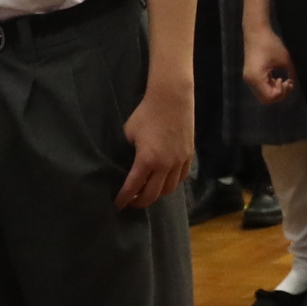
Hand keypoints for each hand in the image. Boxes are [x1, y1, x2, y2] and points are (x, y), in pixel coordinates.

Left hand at [121, 75, 193, 210]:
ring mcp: (179, 161)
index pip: (133, 188)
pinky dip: (171, 185)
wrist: (171, 99)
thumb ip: (126, 153)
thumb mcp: (128, 134)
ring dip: (156, 195)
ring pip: (169, 190)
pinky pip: (181, 178)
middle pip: (152, 195)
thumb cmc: (146, 114)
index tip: (117, 205)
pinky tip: (164, 183)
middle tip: (130, 202)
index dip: (123, 199)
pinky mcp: (189, 156)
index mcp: (147, 160)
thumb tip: (121, 167)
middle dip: (139, 202)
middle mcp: (165, 165)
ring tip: (147, 194)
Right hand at [246, 23, 295, 103]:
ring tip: (283, 80)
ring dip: (274, 91)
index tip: (286, 80)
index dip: (281, 92)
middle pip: (266, 100)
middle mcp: (250, 81)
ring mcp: (249, 79)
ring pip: (263, 95)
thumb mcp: (285, 59)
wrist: (256, 32)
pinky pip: (261, 88)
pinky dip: (270, 87)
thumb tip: (293, 84)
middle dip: (279, 94)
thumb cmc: (271, 43)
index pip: (270, 97)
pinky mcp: (250, 76)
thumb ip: (290, 74)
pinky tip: (277, 78)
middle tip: (287, 83)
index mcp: (257, 77)